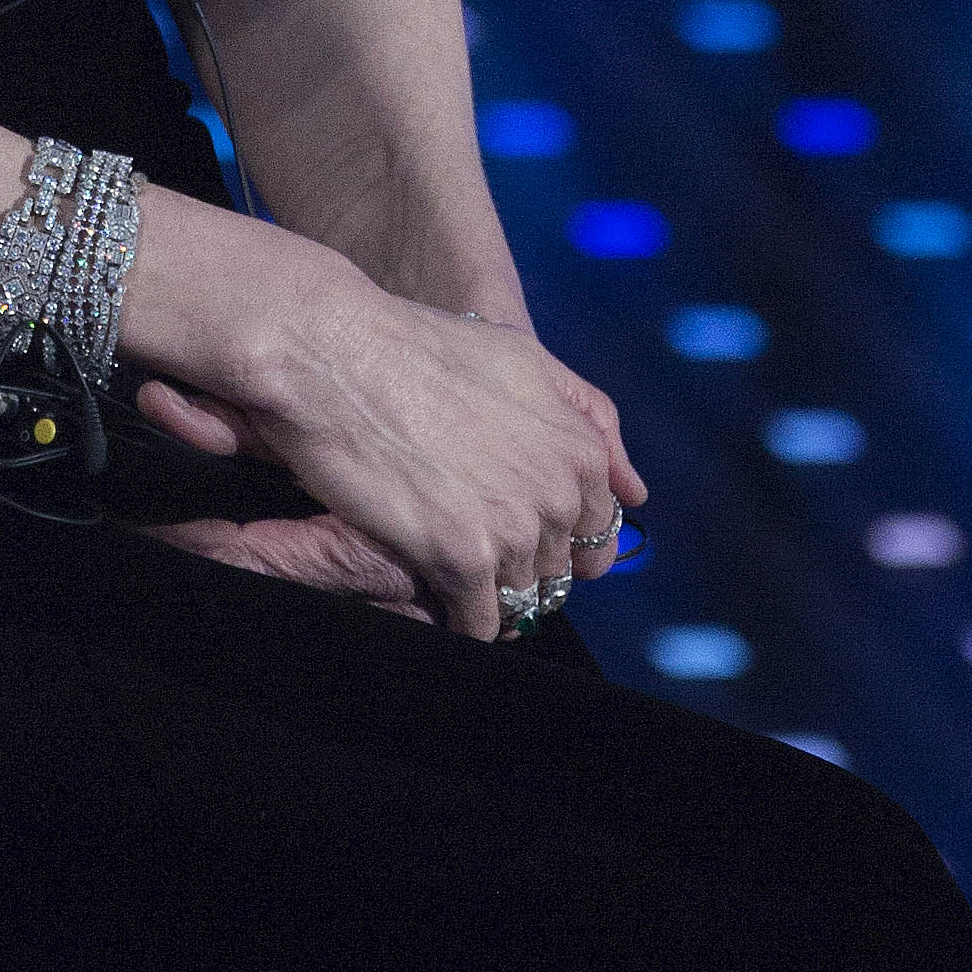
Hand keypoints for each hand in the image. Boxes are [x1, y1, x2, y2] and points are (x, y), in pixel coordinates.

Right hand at [131, 259, 645, 643]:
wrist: (336, 351)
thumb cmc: (417, 347)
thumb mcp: (523, 358)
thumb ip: (586, 417)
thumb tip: (635, 492)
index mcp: (580, 450)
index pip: (597, 530)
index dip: (553, 533)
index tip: (511, 527)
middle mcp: (561, 493)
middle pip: (557, 570)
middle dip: (520, 565)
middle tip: (468, 543)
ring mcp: (515, 529)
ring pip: (521, 601)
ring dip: (488, 595)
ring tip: (443, 568)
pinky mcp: (464, 560)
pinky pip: (478, 624)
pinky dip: (458, 620)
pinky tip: (430, 591)